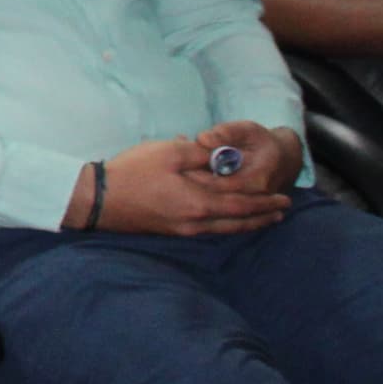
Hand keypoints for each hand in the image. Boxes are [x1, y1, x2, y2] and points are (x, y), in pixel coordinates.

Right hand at [81, 133, 293, 235]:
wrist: (99, 200)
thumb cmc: (133, 172)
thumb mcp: (169, 153)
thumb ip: (200, 153)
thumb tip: (222, 155)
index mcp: (200, 203)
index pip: (242, 205)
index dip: (265, 202)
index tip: (284, 199)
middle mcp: (197, 222)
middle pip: (238, 223)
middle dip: (261, 216)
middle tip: (281, 212)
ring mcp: (183, 230)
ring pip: (225, 229)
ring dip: (247, 223)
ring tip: (262, 218)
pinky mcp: (171, 231)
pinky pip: (210, 230)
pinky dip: (227, 225)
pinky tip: (227, 220)